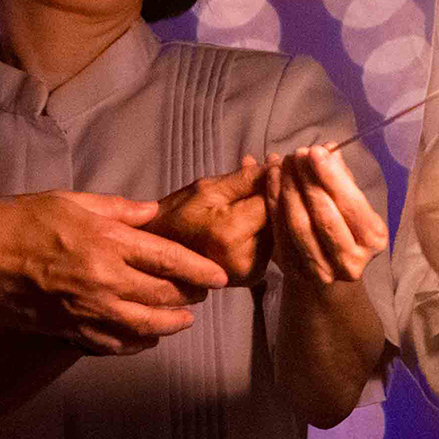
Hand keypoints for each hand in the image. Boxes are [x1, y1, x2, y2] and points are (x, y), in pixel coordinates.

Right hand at [0, 192, 224, 351]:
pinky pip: (116, 345)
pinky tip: (146, 338)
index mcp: (109, 242)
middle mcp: (106, 281)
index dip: (201, 270)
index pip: (170, 260)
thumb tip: (153, 214)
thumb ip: (119, 210)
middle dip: (190, 296)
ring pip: (146, 326)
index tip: (220, 277)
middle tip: (201, 293)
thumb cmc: (22, 221)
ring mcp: (90, 312)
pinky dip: (138, 343)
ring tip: (182, 319)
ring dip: (170, 324)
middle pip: (164, 295)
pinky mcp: (72, 331)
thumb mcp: (72, 201)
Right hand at [152, 158, 272, 277]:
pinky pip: (271, 244)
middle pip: (279, 218)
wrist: (158, 252)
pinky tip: (259, 207)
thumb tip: (278, 165)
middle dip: (280, 191)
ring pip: (279, 231)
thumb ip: (246, 179)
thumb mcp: (208, 189)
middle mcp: (244, 260)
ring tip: (265, 183)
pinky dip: (269, 224)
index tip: (280, 160)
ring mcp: (250, 273)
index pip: (271, 201)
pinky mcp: (252, 277)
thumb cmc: (178, 215)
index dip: (278, 179)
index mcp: (230, 235)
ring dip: (276, 207)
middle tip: (277, 165)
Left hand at [270, 144, 387, 286]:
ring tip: (284, 163)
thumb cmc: (345, 228)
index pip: (351, 205)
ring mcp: (321, 270)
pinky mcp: (295, 270)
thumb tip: (329, 150)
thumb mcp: (353, 204)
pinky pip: (280, 232)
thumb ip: (343, 179)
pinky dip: (274, 202)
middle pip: (324, 216)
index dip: (331, 177)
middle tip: (296, 154)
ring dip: (289, 189)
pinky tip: (273, 179)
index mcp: (374, 240)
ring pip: (300, 225)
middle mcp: (351, 261)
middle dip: (308, 181)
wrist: (328, 271)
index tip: (316, 151)